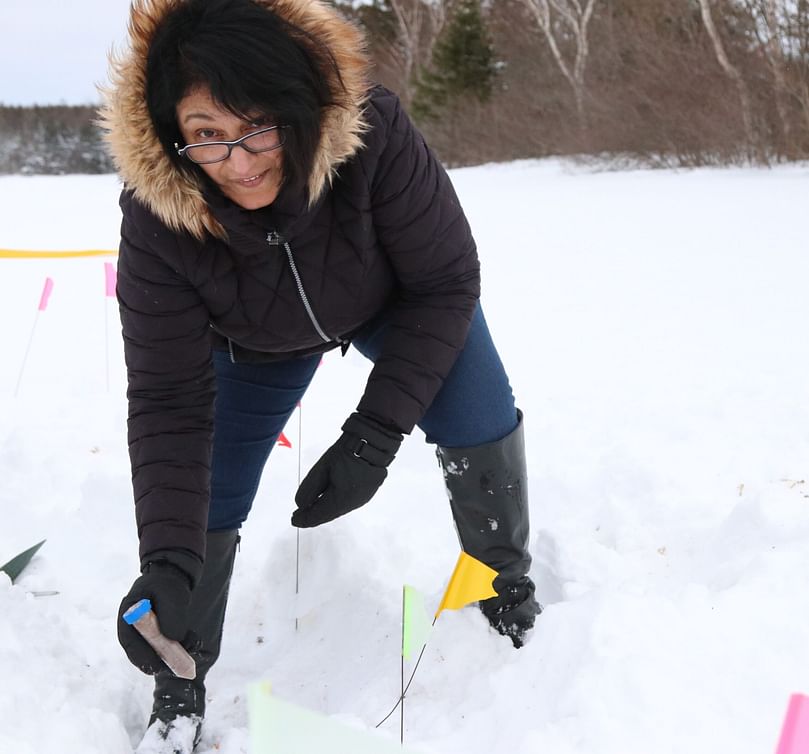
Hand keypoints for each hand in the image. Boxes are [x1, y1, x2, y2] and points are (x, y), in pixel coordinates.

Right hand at [117, 561, 193, 674]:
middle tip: (177, 665)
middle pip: (142, 652)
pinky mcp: (159, 636)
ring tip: (193, 644)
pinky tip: (194, 641)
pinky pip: (168, 647)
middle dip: (160, 661)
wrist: (172, 576)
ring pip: (157, 652)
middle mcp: (133, 628)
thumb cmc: (166, 583)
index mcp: (128, 614)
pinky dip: (182, 647)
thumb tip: (174, 638)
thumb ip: (171, 614)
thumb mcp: (170, 592)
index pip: (129, 641)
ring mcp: (145, 634)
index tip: (156, 667)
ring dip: (175, 654)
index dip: (141, 657)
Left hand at [292, 412, 402, 527]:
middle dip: (313, 514)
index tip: (294, 520)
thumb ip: (310, 488)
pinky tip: (328, 498)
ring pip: (338, 508)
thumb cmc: (347, 452)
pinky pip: (347, 502)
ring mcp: (362, 498)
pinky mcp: (367, 492)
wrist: (373, 442)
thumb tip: (301, 505)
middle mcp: (353, 504)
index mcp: (341, 500)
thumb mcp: (322, 468)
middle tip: (299, 515)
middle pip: (329, 514)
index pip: (318, 515)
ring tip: (312, 507)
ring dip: (324, 508)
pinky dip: (335, 502)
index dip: (304, 519)